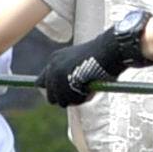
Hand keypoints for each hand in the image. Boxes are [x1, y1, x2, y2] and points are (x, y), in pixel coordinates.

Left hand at [38, 15, 152, 107]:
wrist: (109, 50)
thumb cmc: (102, 57)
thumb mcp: (81, 64)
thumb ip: (70, 76)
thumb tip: (62, 96)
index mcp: (55, 59)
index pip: (43, 82)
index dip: (54, 91)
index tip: (65, 95)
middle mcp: (52, 66)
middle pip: (50, 95)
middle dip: (64, 99)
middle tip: (80, 95)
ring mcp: (56, 75)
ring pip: (60, 100)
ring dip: (74, 99)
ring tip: (88, 89)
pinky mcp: (63, 83)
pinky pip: (68, 101)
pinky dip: (80, 99)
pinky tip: (90, 88)